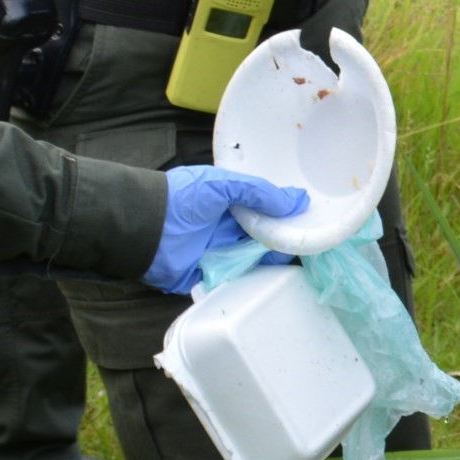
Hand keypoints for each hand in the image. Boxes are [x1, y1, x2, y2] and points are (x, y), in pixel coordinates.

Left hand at [150, 166, 308, 291]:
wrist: (146, 229)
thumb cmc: (181, 199)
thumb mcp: (222, 184)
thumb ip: (258, 191)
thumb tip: (297, 201)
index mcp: (227, 201)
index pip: (263, 206)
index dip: (284, 210)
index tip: (311, 214)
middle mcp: (226, 226)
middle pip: (264, 232)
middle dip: (285, 235)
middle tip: (313, 237)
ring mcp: (220, 250)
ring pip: (256, 255)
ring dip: (275, 255)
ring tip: (302, 254)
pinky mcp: (214, 274)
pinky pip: (241, 276)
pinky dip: (258, 275)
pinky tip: (279, 272)